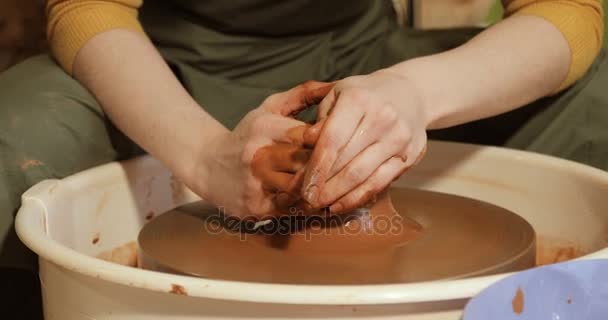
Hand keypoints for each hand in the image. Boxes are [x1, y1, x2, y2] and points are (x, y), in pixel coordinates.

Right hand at [189, 81, 332, 218]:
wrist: (205, 165)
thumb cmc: (248, 134)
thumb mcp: (269, 108)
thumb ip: (302, 95)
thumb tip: (336, 84)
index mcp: (264, 127)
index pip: (308, 135)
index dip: (329, 141)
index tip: (343, 144)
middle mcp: (258, 155)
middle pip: (307, 163)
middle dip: (327, 166)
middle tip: (346, 167)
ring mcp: (256, 183)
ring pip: (302, 188)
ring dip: (318, 187)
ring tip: (332, 184)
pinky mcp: (256, 206)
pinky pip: (291, 208)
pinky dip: (304, 204)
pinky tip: (312, 197)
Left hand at [301, 71, 428, 212]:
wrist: (411, 93)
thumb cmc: (365, 95)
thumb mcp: (338, 94)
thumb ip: (321, 118)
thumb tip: (306, 143)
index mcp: (359, 99)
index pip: (333, 139)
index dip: (317, 166)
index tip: (303, 187)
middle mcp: (382, 118)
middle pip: (347, 161)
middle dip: (323, 186)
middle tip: (305, 202)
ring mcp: (398, 138)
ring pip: (363, 176)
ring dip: (338, 196)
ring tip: (319, 206)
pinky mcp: (409, 156)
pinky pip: (380, 183)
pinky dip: (358, 198)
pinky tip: (340, 205)